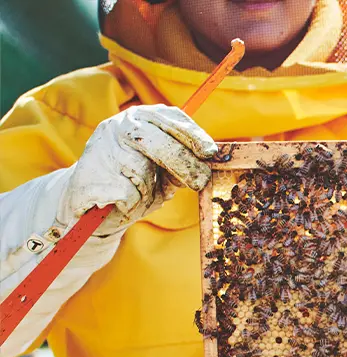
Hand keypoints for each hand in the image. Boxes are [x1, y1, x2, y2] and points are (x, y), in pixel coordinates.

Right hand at [60, 105, 217, 235]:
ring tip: (142, 193)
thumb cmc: (135, 184)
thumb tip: (205, 165)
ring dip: (150, 189)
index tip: (209, 152)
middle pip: (158, 142)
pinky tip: (124, 202)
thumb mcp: (162, 170)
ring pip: (142, 170)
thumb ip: (180, 164)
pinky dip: (134, 202)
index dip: (193, 135)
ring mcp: (102, 147)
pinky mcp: (91, 173)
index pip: (170, 118)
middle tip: (200, 182)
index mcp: (139, 118)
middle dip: (183, 163)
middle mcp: (119, 125)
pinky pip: (128, 192)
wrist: (90, 203)